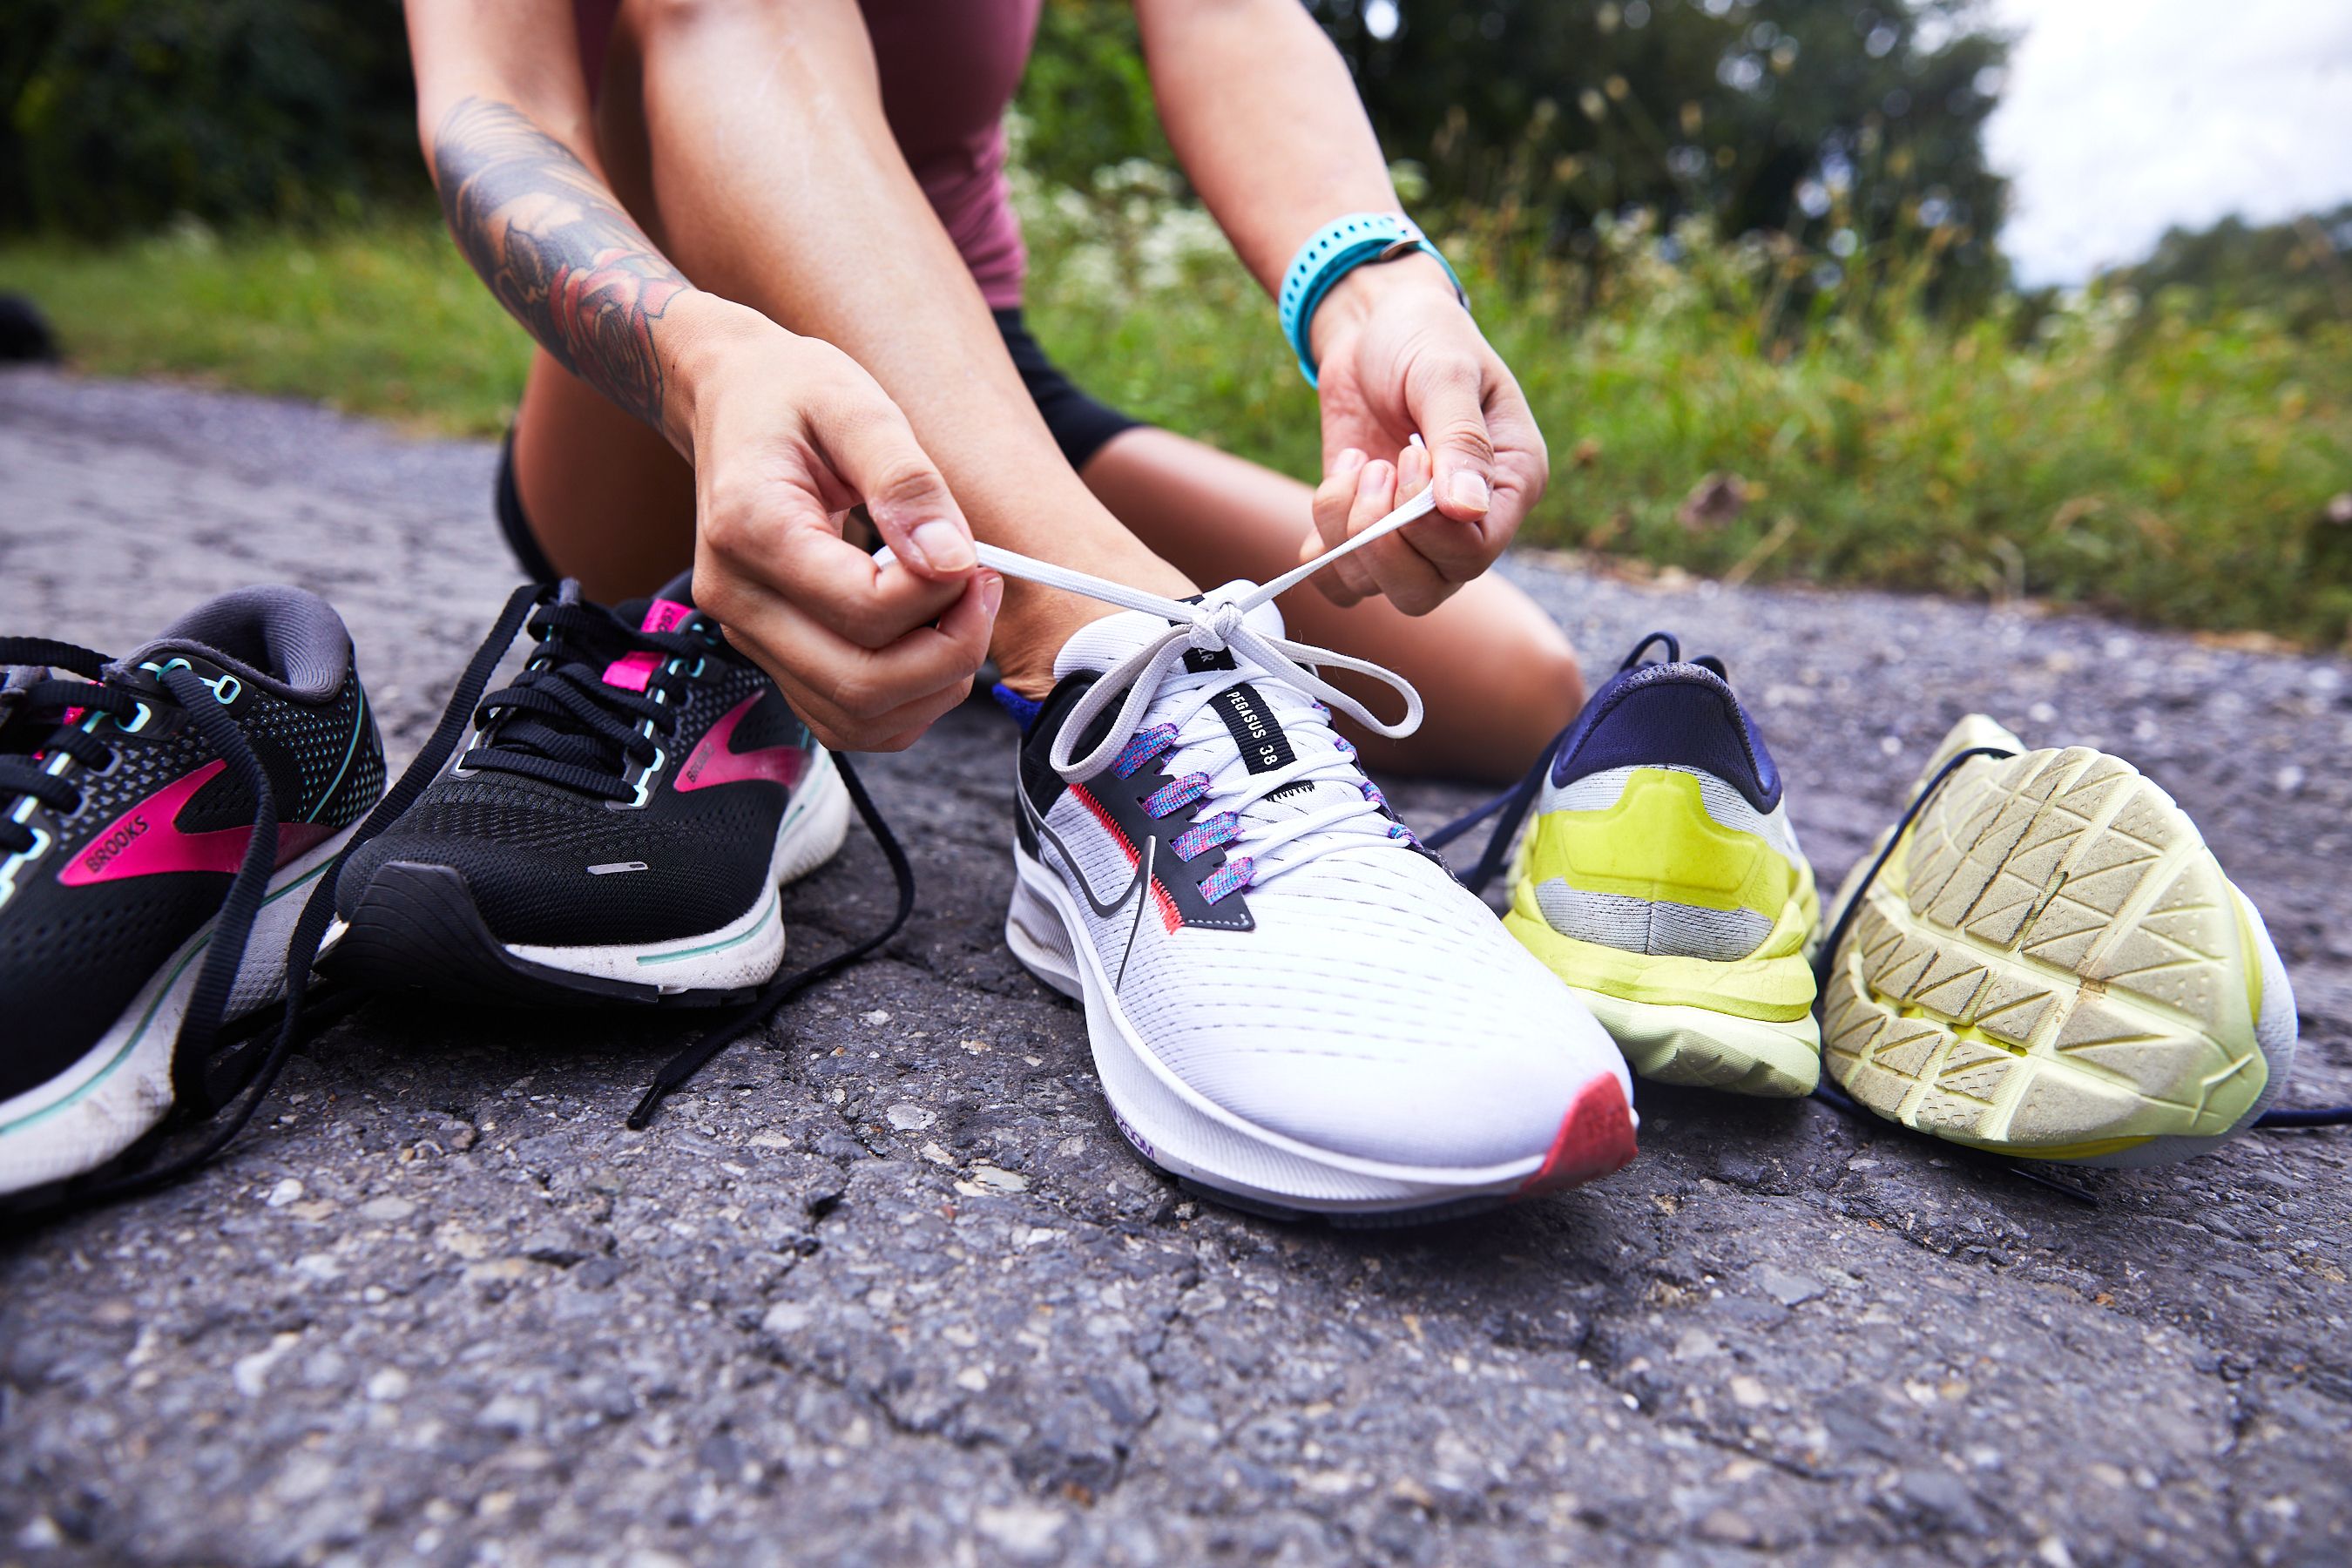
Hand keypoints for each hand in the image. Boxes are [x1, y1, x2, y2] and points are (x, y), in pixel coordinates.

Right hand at [673, 302, 998, 750]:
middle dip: (951, 650)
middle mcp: (737, 599)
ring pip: (857, 719)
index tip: (975, 556)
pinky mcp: (772, 657)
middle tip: (982, 589)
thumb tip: (952, 563)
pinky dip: (906, 704)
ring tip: (959, 615)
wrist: (730, 402)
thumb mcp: (855, 405)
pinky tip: (931, 646)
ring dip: (934, 686)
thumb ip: (906, 483)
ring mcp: (748, 636)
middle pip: (862, 683)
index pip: (865, 610)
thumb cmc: (792, 396)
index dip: (942, 597)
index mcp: (750, 530)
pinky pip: (848, 722)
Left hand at [1301, 253, 1548, 612]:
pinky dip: (1322, 549)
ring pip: (1375, 588)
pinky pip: (1339, 579)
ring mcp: (1412, 532)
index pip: (1475, 553)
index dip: (1428, 526)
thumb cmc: (1424, 336)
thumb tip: (1465, 512)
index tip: (1407, 457)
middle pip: (1424, 590)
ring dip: (1346, 531)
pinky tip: (1335, 487)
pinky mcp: (1364, 527)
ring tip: (1356, 462)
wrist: (1375, 323)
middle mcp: (1465, 523)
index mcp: (1509, 484)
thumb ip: (1458, 439)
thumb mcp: (1446, 372)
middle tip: (1375, 465)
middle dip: (1381, 541)